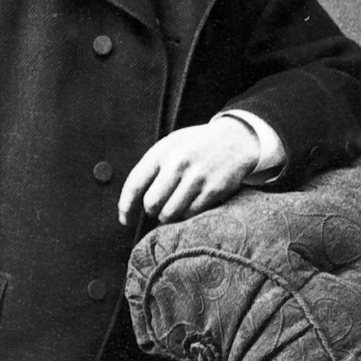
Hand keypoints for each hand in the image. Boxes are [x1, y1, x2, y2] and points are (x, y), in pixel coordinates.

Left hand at [118, 117, 259, 227]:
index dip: (126, 207)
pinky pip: (190, 215)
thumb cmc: (196, 145)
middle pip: (151, 204)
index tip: (125, 220)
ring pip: (170, 214)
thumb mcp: (170, 145)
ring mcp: (196, 178)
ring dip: (169, 216)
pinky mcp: (213, 191)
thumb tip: (133, 200)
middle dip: (152, 211)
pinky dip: (186, 215)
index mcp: (162, 151)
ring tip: (175, 205)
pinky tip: (190, 204)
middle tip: (159, 208)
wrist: (235, 139)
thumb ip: (152, 167)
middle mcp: (177, 164)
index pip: (134, 185)